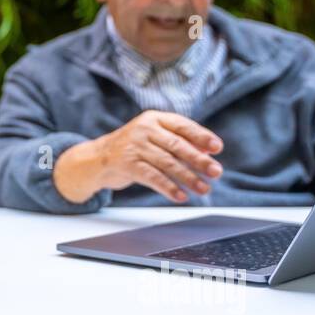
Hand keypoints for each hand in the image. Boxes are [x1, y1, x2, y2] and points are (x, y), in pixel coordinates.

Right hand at [53, 110, 223, 204]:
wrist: (97, 158)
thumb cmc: (133, 148)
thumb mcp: (154, 138)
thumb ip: (178, 142)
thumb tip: (209, 153)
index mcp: (154, 118)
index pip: (183, 125)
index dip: (201, 136)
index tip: (217, 148)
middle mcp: (144, 129)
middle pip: (177, 145)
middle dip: (199, 160)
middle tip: (216, 172)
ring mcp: (134, 146)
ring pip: (167, 163)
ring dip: (188, 178)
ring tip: (203, 189)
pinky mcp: (127, 164)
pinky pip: (153, 177)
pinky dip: (168, 187)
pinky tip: (181, 195)